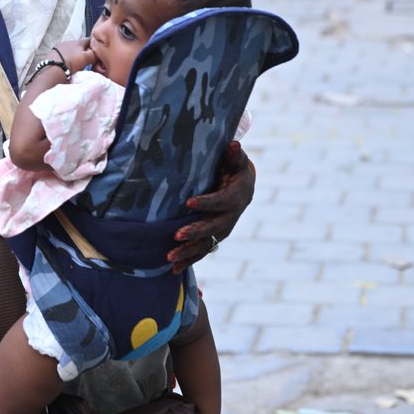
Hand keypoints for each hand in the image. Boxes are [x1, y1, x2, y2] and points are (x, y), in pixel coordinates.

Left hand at [53, 37, 96, 73]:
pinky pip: (63, 55)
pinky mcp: (52, 54)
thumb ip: (94, 54)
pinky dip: (66, 58)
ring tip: (77, 63)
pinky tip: (67, 64)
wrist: (53, 69)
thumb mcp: (87, 58)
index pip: (89, 40)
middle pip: (79, 45)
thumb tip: (98, 53)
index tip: (96, 51)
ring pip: (71, 50)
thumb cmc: (72, 62)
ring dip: (74, 54)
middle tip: (88, 59)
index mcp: (78, 41)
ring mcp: (59, 47)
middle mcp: (69, 41)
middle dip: (84, 51)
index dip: (94, 45)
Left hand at [168, 140, 254, 273]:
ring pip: (206, 244)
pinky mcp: (215, 238)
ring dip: (188, 252)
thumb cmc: (234, 169)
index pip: (220, 201)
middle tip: (176, 235)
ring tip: (169, 258)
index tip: (188, 202)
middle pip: (212, 227)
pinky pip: (202, 252)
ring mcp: (222, 230)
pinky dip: (188, 261)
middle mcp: (230, 217)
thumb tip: (234, 144)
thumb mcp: (236, 160)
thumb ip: (234, 154)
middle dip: (195, 232)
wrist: (244, 187)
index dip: (206, 202)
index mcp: (236, 197)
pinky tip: (173, 270)